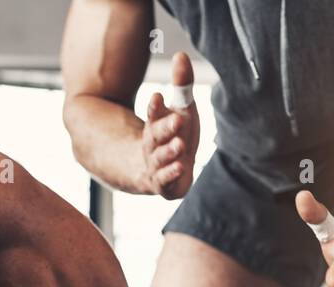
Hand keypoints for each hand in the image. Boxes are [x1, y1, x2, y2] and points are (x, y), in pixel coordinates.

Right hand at [140, 52, 199, 198]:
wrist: (154, 171)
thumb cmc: (172, 135)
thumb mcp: (181, 108)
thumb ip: (182, 84)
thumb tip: (181, 54)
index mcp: (156, 125)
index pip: (153, 114)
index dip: (156, 107)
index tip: (159, 96)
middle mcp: (152, 145)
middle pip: (155, 136)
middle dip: (166, 128)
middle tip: (178, 119)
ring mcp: (155, 165)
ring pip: (159, 158)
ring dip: (168, 152)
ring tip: (179, 145)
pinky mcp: (162, 184)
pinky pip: (164, 181)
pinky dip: (170, 175)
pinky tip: (180, 168)